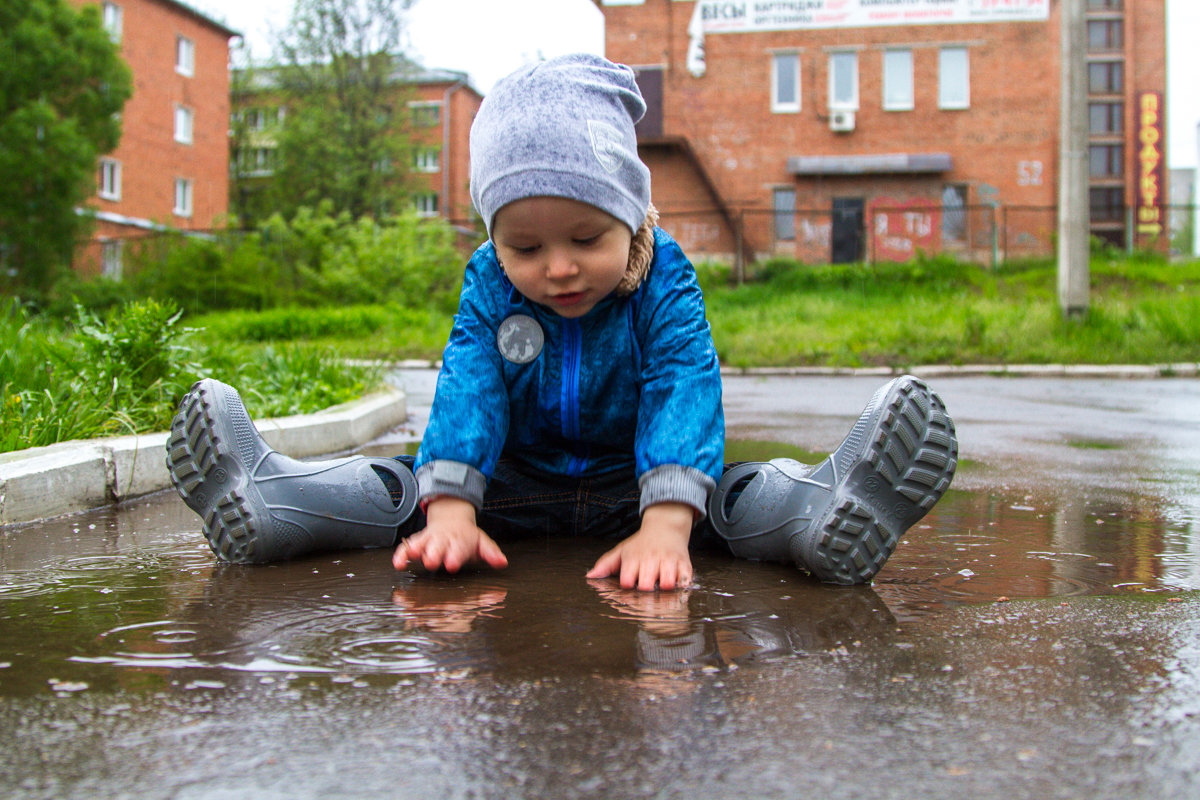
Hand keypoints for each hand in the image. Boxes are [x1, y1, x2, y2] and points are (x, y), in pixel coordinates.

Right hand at [392, 497, 508, 573]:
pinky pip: (406, 548)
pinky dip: (401, 555)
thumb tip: (502, 562)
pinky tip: (398, 564)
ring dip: (416, 550)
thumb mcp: (482, 543)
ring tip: (411, 557)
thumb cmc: (467, 537)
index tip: (452, 564)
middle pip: (438, 547)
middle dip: (434, 554)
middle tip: (431, 562)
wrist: (451, 519)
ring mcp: (429, 541)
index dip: (455, 556)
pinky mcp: (417, 543)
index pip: (458, 549)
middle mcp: (443, 540)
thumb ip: (491, 553)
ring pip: (421, 544)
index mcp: (460, 540)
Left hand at [586, 502, 693, 590]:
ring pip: (666, 584)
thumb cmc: (641, 544)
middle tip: (646, 586)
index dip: (627, 586)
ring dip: (663, 589)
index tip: (630, 584)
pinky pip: (684, 581)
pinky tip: (675, 583)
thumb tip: (590, 576)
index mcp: (633, 557)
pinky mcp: (684, 563)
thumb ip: (605, 564)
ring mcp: (668, 561)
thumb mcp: (622, 551)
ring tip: (660, 585)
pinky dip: (681, 585)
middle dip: (645, 590)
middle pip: (645, 586)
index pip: (626, 581)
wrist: (665, 527)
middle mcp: (651, 559)